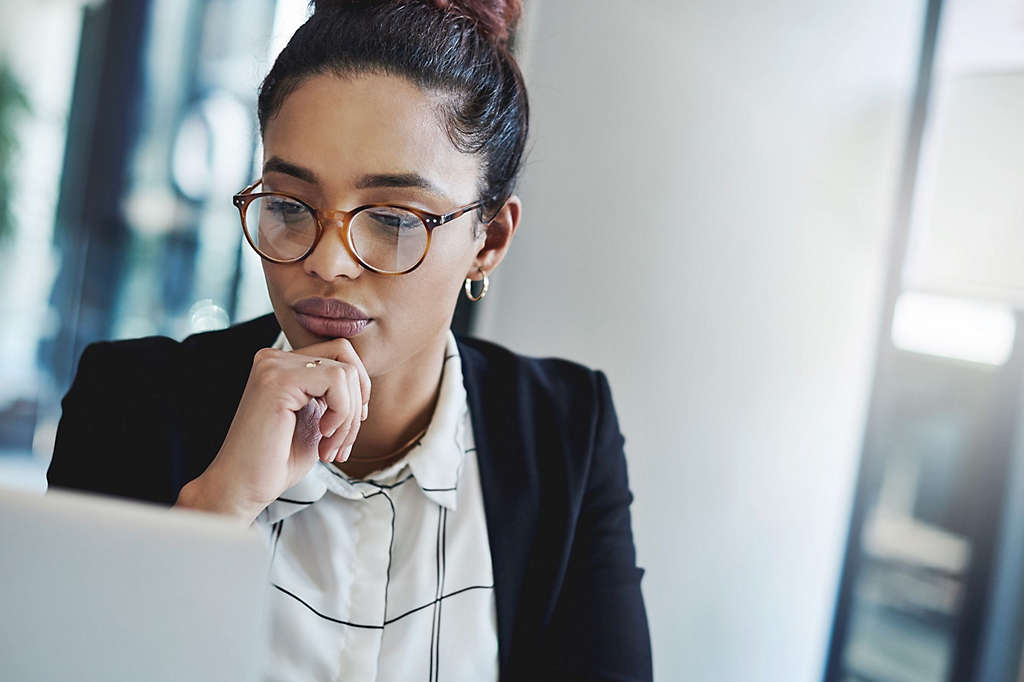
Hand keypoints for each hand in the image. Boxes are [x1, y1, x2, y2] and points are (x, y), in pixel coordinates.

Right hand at [175, 337, 370, 524]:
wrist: (243, 488)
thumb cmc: (277, 461)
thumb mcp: (316, 418)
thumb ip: (334, 395)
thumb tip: (363, 380)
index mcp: (283, 365)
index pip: (340, 353)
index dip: (357, 389)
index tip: (349, 425)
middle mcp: (275, 359)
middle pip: (346, 356)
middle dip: (356, 403)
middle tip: (340, 443)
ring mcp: (273, 365)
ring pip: (346, 372)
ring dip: (348, 418)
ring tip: (330, 448)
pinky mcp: (277, 380)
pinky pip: (337, 381)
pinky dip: (341, 414)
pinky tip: (322, 437)